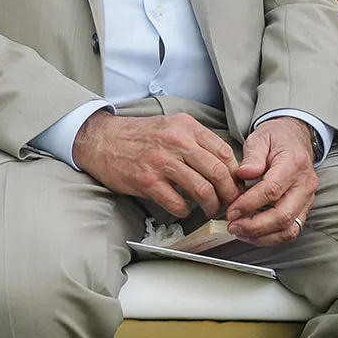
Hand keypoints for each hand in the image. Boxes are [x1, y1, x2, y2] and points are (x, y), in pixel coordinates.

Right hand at [72, 110, 240, 217]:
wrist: (102, 140)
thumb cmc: (139, 136)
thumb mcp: (171, 126)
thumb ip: (196, 140)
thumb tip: (223, 165)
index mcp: (186, 127)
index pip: (224, 152)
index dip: (235, 174)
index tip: (236, 186)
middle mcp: (177, 142)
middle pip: (218, 172)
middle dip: (229, 194)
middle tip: (229, 203)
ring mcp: (162, 162)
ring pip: (202, 190)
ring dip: (211, 206)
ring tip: (210, 210)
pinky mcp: (148, 181)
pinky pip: (178, 204)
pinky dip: (185, 211)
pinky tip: (183, 209)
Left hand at [225, 117, 317, 245]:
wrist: (295, 136)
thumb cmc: (276, 137)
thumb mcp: (260, 138)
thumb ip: (252, 156)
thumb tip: (243, 173)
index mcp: (293, 163)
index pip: (271, 190)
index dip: (249, 204)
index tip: (231, 210)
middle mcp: (305, 184)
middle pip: (282, 215)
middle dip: (254, 226)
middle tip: (233, 226)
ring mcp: (308, 198)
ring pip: (289, 228)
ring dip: (263, 236)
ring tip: (241, 233)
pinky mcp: (305, 207)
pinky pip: (292, 229)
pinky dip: (272, 236)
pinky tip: (254, 233)